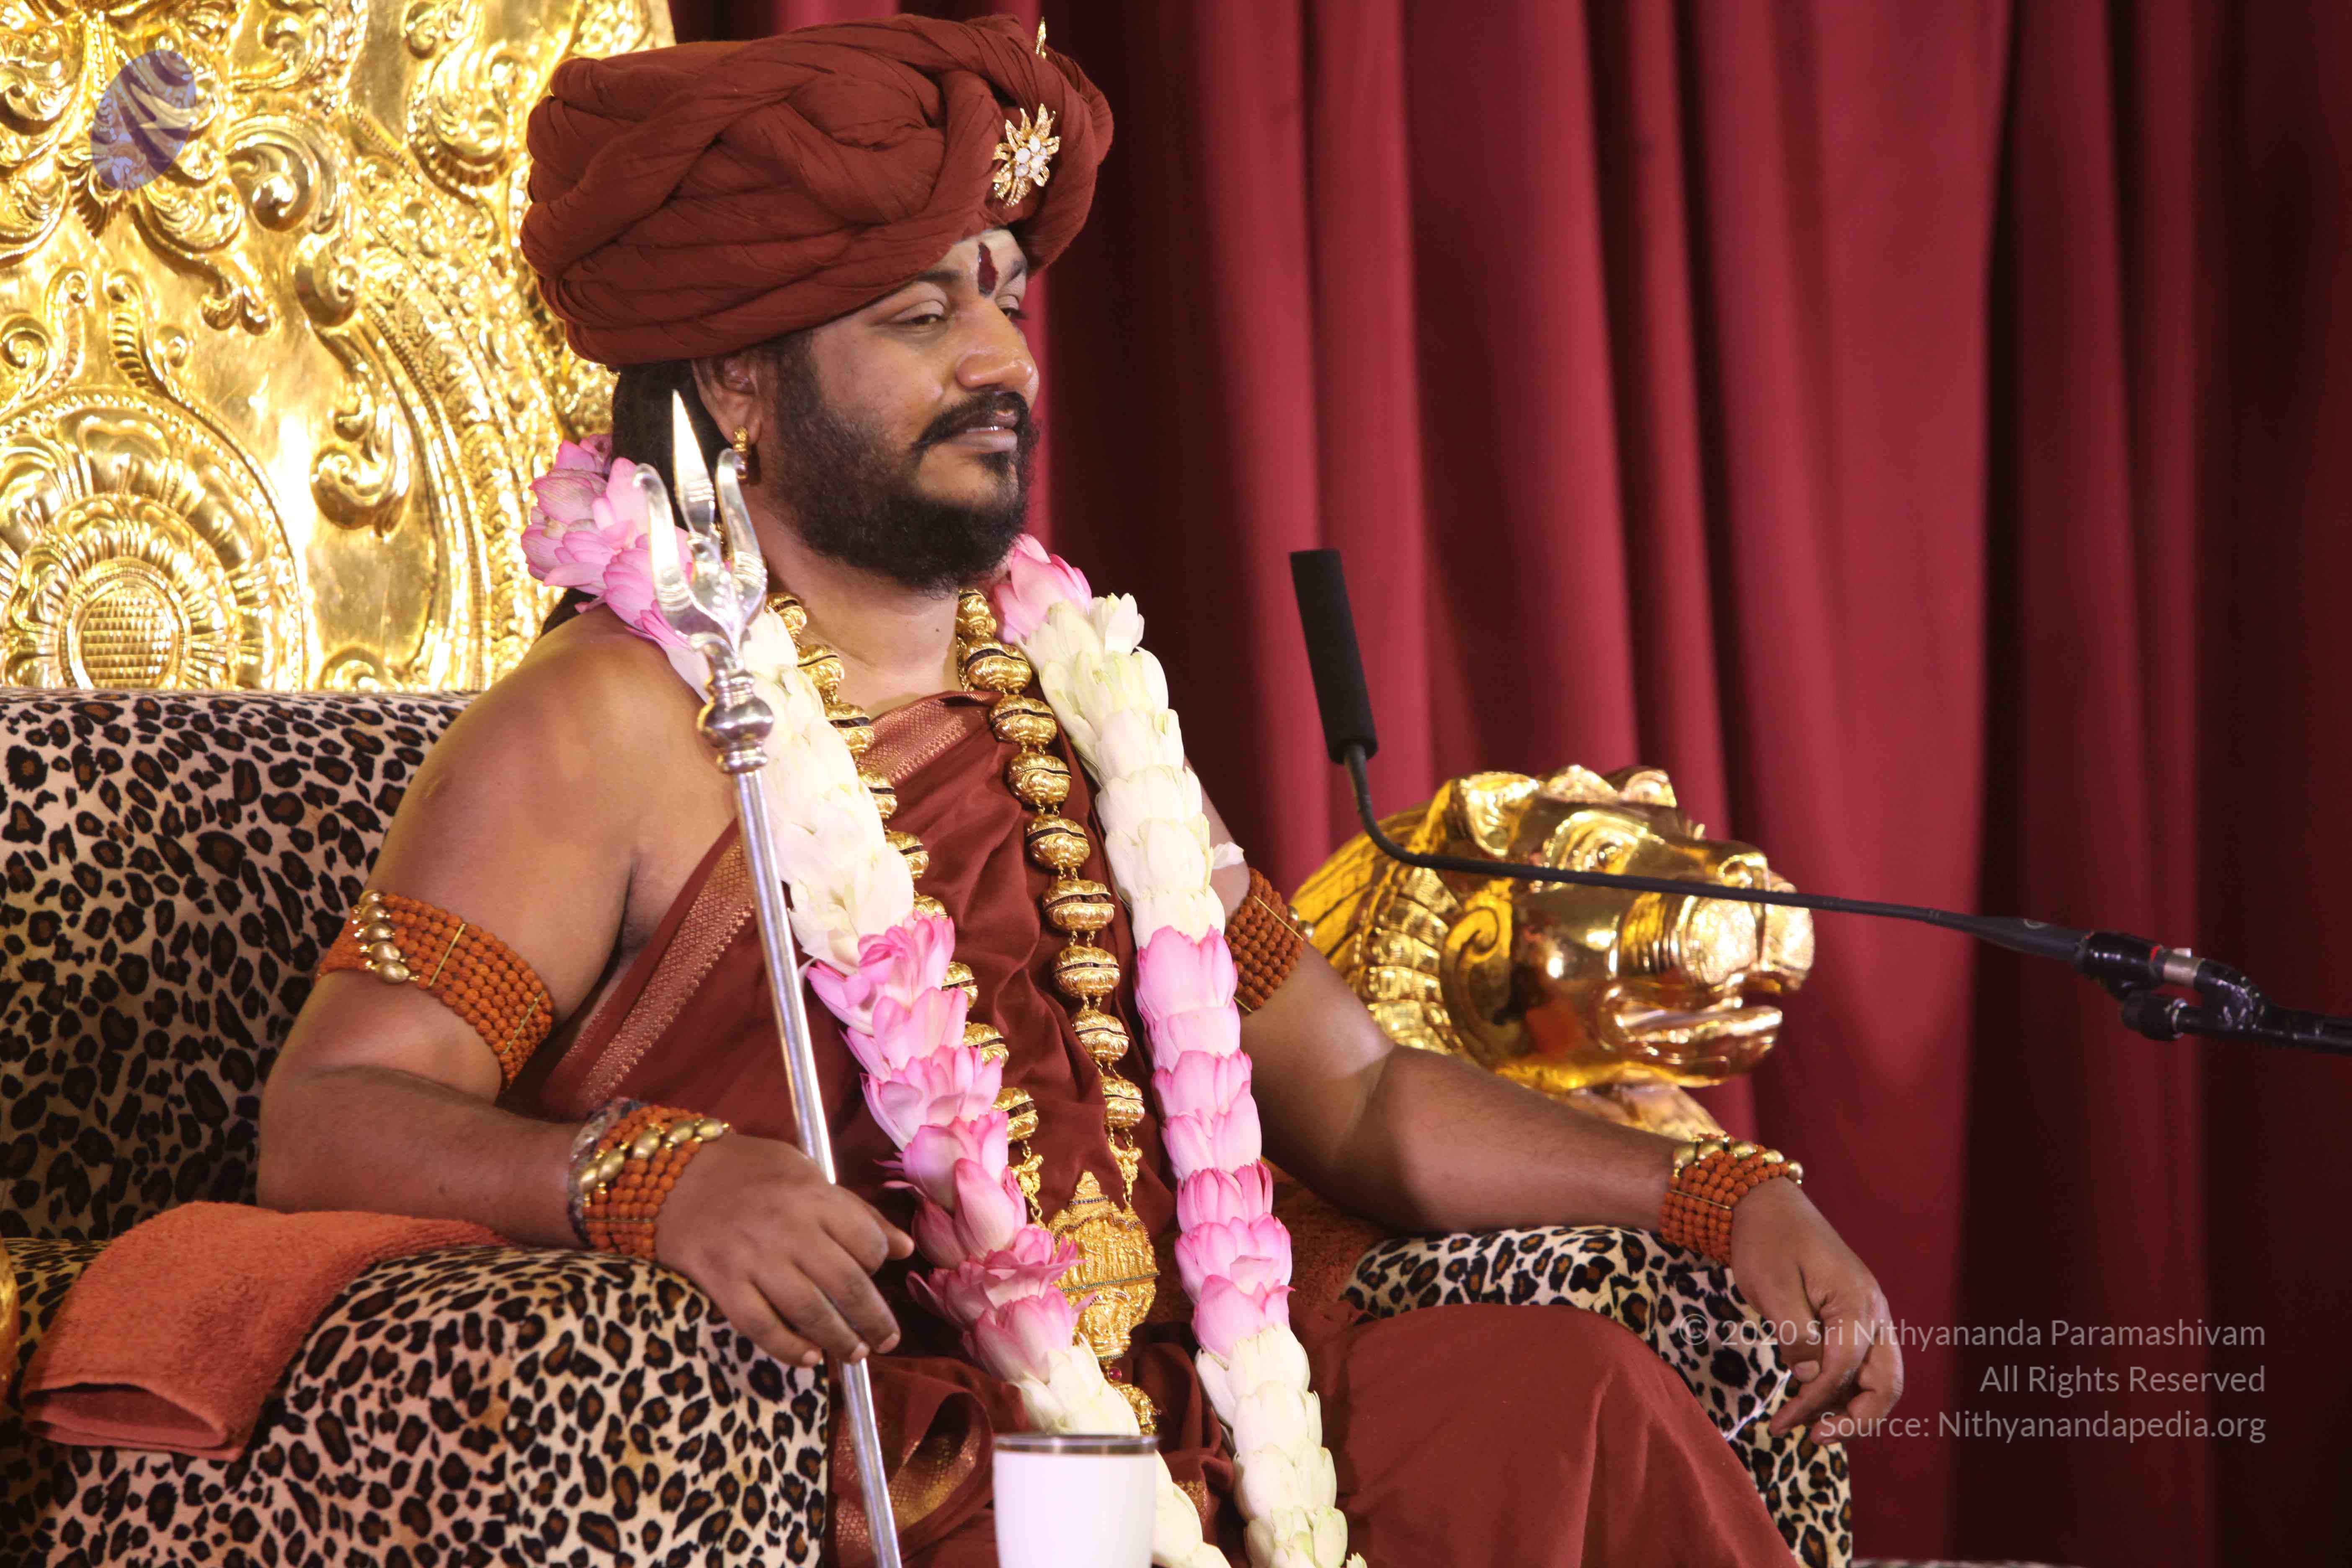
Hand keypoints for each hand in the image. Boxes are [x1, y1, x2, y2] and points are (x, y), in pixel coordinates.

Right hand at [655, 1133, 915, 1368]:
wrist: (675, 1172)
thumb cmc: (749, 1170)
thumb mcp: (807, 1173)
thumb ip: (855, 1211)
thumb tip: (904, 1247)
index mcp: (814, 1197)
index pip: (866, 1242)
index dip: (879, 1263)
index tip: (878, 1275)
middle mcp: (788, 1228)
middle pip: (846, 1284)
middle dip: (873, 1319)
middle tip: (887, 1339)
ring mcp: (752, 1257)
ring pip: (809, 1310)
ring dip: (838, 1339)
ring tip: (855, 1353)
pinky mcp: (720, 1280)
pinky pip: (761, 1325)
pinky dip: (788, 1347)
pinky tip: (807, 1358)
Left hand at [1729, 1178, 1903, 1444]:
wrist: (1764, 1204)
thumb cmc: (1766, 1240)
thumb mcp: (1771, 1287)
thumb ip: (1796, 1336)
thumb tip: (1813, 1379)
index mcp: (1857, 1302)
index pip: (1844, 1369)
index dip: (1816, 1402)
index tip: (1784, 1424)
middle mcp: (1873, 1312)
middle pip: (1885, 1383)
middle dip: (1856, 1419)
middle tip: (1814, 1437)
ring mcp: (1868, 1315)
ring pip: (1878, 1378)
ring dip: (1851, 1408)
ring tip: (1811, 1426)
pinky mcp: (1853, 1319)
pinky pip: (1862, 1364)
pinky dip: (1844, 1389)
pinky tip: (1814, 1401)